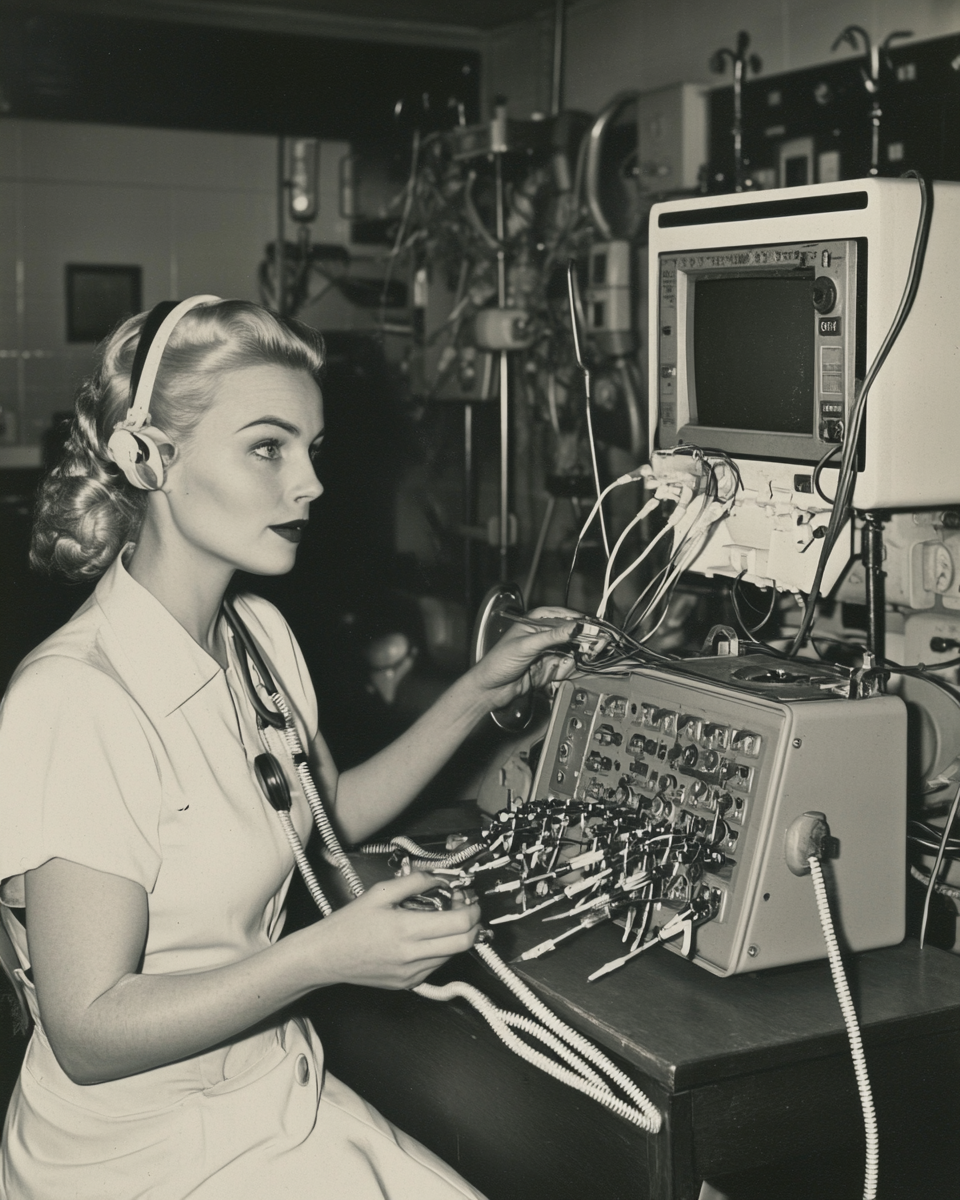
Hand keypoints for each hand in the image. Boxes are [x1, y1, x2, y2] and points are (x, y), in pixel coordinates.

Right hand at [310, 872, 480, 989]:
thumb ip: (414, 881)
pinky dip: (440, 949)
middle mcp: (412, 956)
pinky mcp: (408, 984)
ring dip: (456, 936)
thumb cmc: (349, 924)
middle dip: (472, 923)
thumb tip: (439, 877)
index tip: (468, 897)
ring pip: (452, 955)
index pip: (460, 923)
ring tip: (441, 919)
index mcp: (407, 929)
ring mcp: (412, 974)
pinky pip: (436, 965)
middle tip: (463, 907)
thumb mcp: (380, 892)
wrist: (327, 956)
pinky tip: (426, 936)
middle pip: (464, 943)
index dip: (472, 908)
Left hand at [469, 606, 582, 712]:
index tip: (589, 622)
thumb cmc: (498, 662)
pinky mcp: (546, 668)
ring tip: (576, 661)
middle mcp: (540, 636)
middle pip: (567, 634)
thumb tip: (573, 627)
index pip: (558, 614)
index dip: (574, 618)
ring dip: (573, 657)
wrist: (490, 689)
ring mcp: (544, 653)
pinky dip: (566, 670)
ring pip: (568, 651)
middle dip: (579, 640)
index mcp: (532, 623)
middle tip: (594, 643)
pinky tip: (563, 672)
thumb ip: (552, 636)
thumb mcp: (527, 645)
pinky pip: (563, 667)